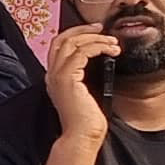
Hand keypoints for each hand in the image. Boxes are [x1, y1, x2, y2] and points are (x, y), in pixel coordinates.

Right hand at [43, 24, 120, 143]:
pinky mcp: (67, 78)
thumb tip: (102, 61)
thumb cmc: (86, 121)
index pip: (59, 46)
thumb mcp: (85, 93)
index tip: (95, 32)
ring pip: (71, 42)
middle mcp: (51, 74)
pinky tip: (110, 50)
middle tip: (102, 28)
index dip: (76, 34)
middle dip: (83, 30)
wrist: (81, 136)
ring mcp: (57, 76)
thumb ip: (86, 77)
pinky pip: (82, 52)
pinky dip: (98, 47)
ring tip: (112, 42)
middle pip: (62, 39)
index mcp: (54, 78)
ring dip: (95, 38)